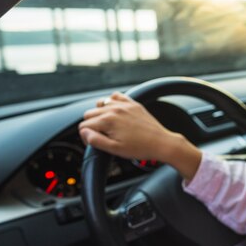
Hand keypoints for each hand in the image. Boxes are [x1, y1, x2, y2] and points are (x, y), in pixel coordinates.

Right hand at [78, 92, 202, 179]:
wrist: (161, 143)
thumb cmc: (140, 148)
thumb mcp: (115, 149)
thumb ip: (96, 140)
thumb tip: (84, 132)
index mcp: (108, 120)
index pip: (84, 126)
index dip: (86, 137)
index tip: (95, 142)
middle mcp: (115, 109)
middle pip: (90, 114)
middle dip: (92, 125)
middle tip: (102, 136)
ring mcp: (125, 105)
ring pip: (100, 104)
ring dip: (100, 114)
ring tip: (108, 126)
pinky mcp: (133, 104)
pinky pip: (116, 96)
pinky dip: (112, 102)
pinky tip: (115, 113)